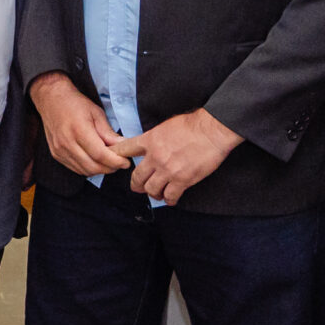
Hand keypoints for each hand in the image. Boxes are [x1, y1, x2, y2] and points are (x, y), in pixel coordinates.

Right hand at [30, 72, 133, 175]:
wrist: (51, 99)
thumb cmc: (75, 103)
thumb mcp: (96, 113)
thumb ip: (108, 133)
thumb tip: (123, 146)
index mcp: (79, 129)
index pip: (100, 154)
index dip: (115, 161)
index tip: (126, 162)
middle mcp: (67, 142)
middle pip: (93, 166)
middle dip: (110, 168)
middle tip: (119, 163)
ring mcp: (60, 150)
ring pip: (84, 171)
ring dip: (99, 170)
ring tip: (108, 161)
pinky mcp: (56, 154)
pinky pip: (75, 169)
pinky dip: (88, 168)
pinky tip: (94, 160)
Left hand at [111, 108, 241, 202]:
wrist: (211, 131)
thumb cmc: (192, 125)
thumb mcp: (165, 126)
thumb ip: (155, 138)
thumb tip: (150, 144)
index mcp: (150, 140)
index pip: (125, 149)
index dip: (116, 156)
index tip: (112, 161)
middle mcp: (155, 157)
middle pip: (136, 177)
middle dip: (135, 185)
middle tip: (138, 187)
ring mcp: (168, 170)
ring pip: (151, 189)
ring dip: (153, 193)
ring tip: (157, 193)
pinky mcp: (182, 180)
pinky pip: (170, 196)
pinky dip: (169, 200)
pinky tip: (170, 199)